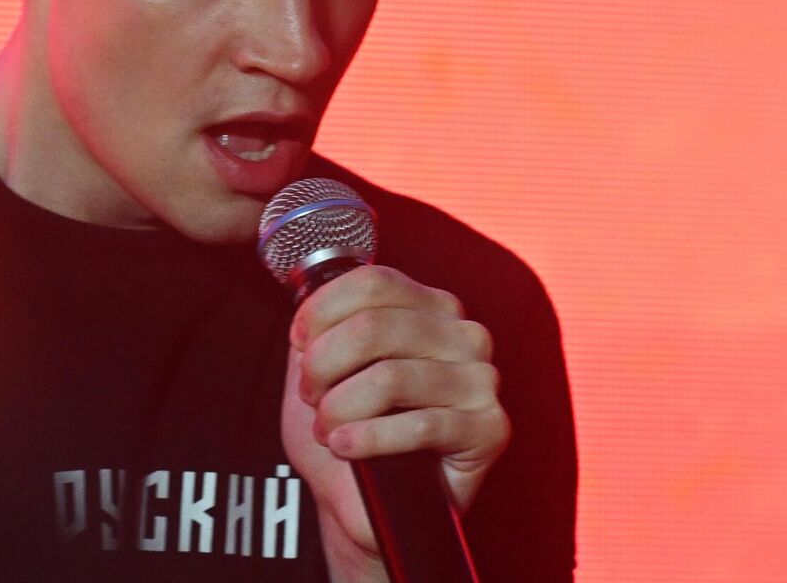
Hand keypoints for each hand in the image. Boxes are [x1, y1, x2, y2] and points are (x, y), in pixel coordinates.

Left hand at [278, 265, 509, 580]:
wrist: (367, 503)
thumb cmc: (350, 429)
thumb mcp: (325, 367)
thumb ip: (322, 326)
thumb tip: (306, 300)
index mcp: (431, 307)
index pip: (374, 282)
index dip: (323, 310)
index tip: (297, 342)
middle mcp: (464, 335)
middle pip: (374, 326)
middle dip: (324, 364)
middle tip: (309, 395)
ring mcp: (482, 381)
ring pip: (390, 377)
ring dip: (340, 406)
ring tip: (327, 428)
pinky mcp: (489, 429)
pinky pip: (419, 425)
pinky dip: (368, 437)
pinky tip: (345, 446)